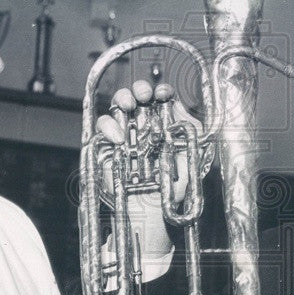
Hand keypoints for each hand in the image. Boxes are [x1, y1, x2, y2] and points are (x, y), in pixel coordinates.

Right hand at [96, 80, 197, 204]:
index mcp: (163, 121)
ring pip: (117, 105)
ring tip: (129, 105)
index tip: (164, 94)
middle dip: (140, 89)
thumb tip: (178, 105)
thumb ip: (188, 127)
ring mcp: (125, 132)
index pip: (161, 98)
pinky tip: (119, 137)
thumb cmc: (174, 181)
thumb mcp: (190, 152)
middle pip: (137, 95)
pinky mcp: (107, 144)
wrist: (155, 205)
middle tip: (144, 95)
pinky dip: (109, 126)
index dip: (162, 91)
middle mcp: (143, 122)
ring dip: (122, 98)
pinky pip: (103, 126)